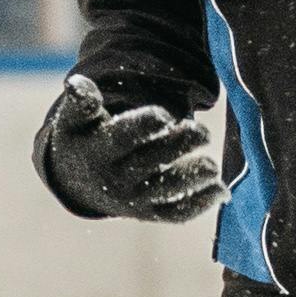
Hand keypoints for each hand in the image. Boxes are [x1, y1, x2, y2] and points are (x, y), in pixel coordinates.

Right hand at [34, 73, 222, 222]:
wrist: (78, 181)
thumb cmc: (84, 138)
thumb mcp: (75, 120)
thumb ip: (81, 102)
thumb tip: (76, 82)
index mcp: (97, 151)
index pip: (121, 139)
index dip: (143, 127)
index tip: (164, 116)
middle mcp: (115, 179)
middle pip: (149, 164)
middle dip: (177, 148)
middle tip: (202, 132)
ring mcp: (133, 200)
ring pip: (165, 191)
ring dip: (192, 180)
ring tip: (212, 165)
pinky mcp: (149, 213)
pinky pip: (176, 213)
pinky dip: (199, 204)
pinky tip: (220, 189)